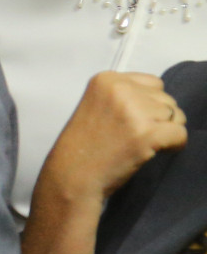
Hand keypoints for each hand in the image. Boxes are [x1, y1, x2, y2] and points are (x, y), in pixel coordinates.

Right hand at [40, 72, 187, 203]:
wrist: (72, 174)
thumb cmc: (84, 144)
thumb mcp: (96, 105)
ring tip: (141, 143)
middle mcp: (120, 89)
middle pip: (166, 99)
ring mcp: (134, 111)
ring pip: (176, 115)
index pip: (153, 83)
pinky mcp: (146, 133)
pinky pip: (180, 134)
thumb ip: (125, 96)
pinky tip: (155, 152)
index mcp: (106, 79)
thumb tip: (161, 102)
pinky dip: (174, 145)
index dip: (148, 104)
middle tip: (135, 135)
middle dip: (158, 117)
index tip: (132, 121)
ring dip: (166, 131)